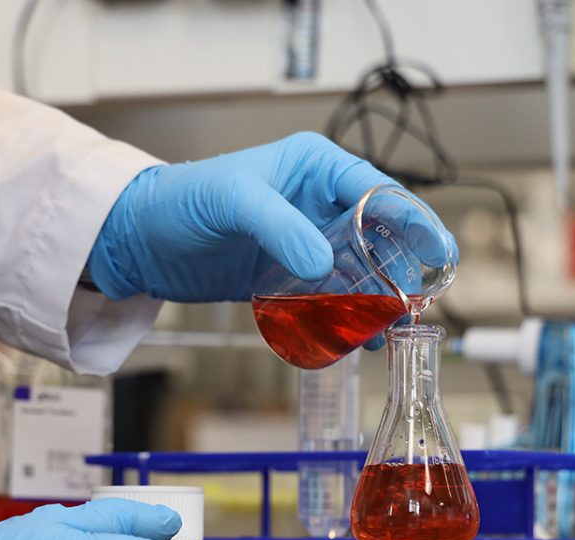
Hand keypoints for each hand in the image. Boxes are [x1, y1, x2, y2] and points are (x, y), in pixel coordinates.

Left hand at [87, 132, 454, 302]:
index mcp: (314, 167)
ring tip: (389, 328)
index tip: (436, 251)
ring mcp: (304, 240)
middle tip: (418, 300)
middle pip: (378, 235)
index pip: (377, 191)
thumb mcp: (233, 202)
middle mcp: (316, 202)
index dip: (411, 222)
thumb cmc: (179, 201)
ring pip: (358, 270)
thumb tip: (324, 265)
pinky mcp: (288, 274)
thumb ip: (281, 228)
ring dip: (375, 299)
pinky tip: (356, 337)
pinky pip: (329, 296)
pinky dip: (344, 315)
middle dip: (400, 267)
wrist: (138, 240)